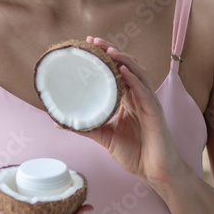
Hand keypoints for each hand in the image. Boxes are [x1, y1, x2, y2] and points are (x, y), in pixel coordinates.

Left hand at [64, 36, 185, 186]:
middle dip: (112, 51)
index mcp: (129, 100)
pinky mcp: (156, 114)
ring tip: (108, 51)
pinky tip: (123, 71)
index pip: (118, 71)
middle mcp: (140, 97)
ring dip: (124, 60)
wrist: (154, 173)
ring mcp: (149, 103)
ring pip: (139, 74)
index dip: (106, 56)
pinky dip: (134, 80)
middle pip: (128, 66)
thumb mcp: (104, 137)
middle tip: (94, 41)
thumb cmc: (135, 154)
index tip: (89, 43)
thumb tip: (57, 122)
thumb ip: (84, 127)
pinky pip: (145, 93)